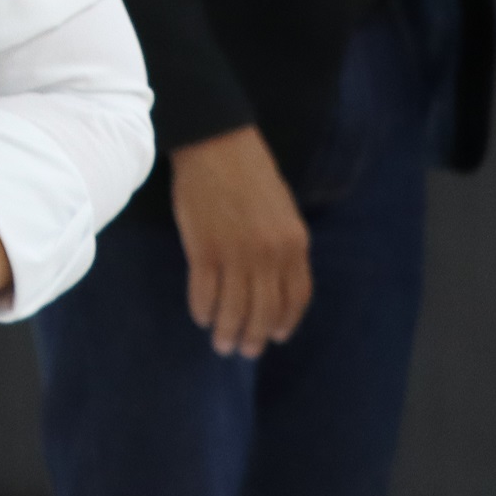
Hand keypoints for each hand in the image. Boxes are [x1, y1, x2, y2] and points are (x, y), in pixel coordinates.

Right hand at [169, 124, 310, 356]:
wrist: (216, 144)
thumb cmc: (250, 174)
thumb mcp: (283, 211)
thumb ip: (283, 246)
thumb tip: (274, 281)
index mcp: (294, 244)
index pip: (295, 298)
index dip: (284, 322)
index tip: (275, 337)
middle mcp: (269, 255)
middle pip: (264, 310)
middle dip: (254, 336)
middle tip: (243, 350)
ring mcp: (235, 253)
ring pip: (234, 307)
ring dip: (227, 330)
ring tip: (220, 343)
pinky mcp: (203, 248)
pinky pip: (204, 290)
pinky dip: (202, 308)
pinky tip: (200, 316)